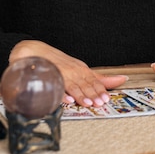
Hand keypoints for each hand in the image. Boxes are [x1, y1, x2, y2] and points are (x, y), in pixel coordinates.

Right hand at [9, 40, 127, 106]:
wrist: (35, 51)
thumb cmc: (60, 62)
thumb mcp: (80, 68)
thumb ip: (98, 77)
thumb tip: (119, 80)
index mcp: (81, 69)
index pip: (94, 79)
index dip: (101, 89)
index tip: (107, 98)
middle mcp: (73, 70)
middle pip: (85, 83)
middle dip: (93, 93)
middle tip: (100, 102)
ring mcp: (62, 73)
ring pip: (73, 86)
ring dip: (81, 95)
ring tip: (88, 103)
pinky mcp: (50, 76)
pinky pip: (57, 86)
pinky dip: (63, 93)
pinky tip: (68, 99)